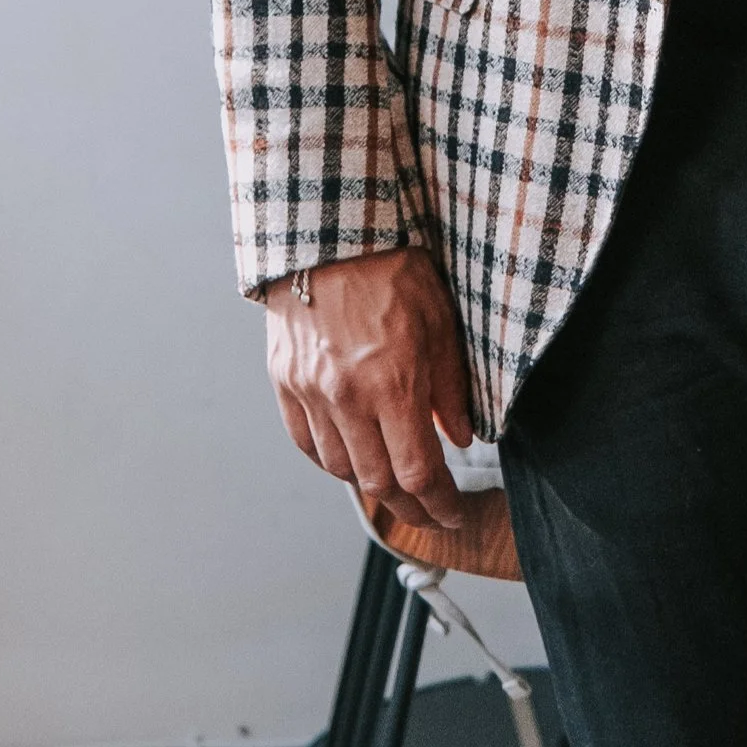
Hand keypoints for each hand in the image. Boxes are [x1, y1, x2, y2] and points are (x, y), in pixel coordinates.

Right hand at [265, 246, 474, 524]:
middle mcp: (347, 397)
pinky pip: (306, 442)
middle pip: (378, 482)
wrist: (330, 232)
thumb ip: (451, 387)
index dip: (440, 504)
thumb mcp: (440, 321)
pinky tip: (351, 457)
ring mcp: (310, 392)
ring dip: (370, 485)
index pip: (419, 472)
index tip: (453, 514)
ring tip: (393, 485)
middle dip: (410, 508)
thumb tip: (462, 437)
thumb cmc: (392, 267)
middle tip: (429, 513)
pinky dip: (330, 459)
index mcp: (392, 384)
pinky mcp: (285, 381)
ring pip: (340, 468)